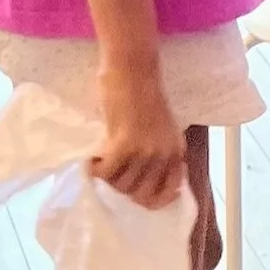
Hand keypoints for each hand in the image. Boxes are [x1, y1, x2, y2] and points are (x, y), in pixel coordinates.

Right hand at [95, 62, 187, 208]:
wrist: (134, 70)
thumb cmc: (142, 93)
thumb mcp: (160, 128)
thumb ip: (157, 151)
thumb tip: (142, 178)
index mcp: (176, 150)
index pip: (169, 191)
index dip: (151, 200)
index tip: (135, 196)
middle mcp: (164, 154)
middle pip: (139, 193)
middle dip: (122, 187)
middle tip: (112, 171)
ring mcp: (146, 151)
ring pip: (121, 185)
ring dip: (107, 176)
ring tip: (102, 158)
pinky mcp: (125, 145)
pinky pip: (105, 173)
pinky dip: (95, 169)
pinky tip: (92, 157)